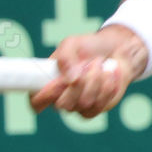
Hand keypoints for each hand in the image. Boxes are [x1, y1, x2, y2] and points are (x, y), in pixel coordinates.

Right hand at [30, 25, 148, 117]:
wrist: (115, 48)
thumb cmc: (88, 47)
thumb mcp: (72, 44)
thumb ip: (64, 57)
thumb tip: (70, 79)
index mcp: (48, 83)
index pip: (36, 102)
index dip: (44, 96)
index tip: (59, 81)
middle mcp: (61, 98)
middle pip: (63, 105)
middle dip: (78, 83)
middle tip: (87, 64)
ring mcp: (79, 106)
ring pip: (83, 103)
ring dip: (95, 80)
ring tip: (99, 63)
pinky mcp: (97, 108)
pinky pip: (99, 105)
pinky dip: (106, 86)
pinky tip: (109, 73)